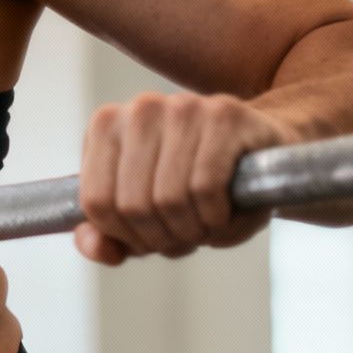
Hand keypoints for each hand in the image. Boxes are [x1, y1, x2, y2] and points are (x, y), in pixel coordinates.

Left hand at [74, 92, 293, 264]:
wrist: (259, 155)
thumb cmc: (192, 189)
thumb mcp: (144, 218)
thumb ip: (107, 238)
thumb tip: (94, 246)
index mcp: (105, 126)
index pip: (96, 202)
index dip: (124, 236)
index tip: (149, 241)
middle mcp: (140, 108)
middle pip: (133, 204)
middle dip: (161, 238)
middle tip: (184, 239)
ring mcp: (183, 105)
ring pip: (169, 198)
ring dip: (191, 231)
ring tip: (205, 228)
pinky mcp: (226, 114)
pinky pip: (206, 186)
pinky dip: (215, 217)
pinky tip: (224, 215)